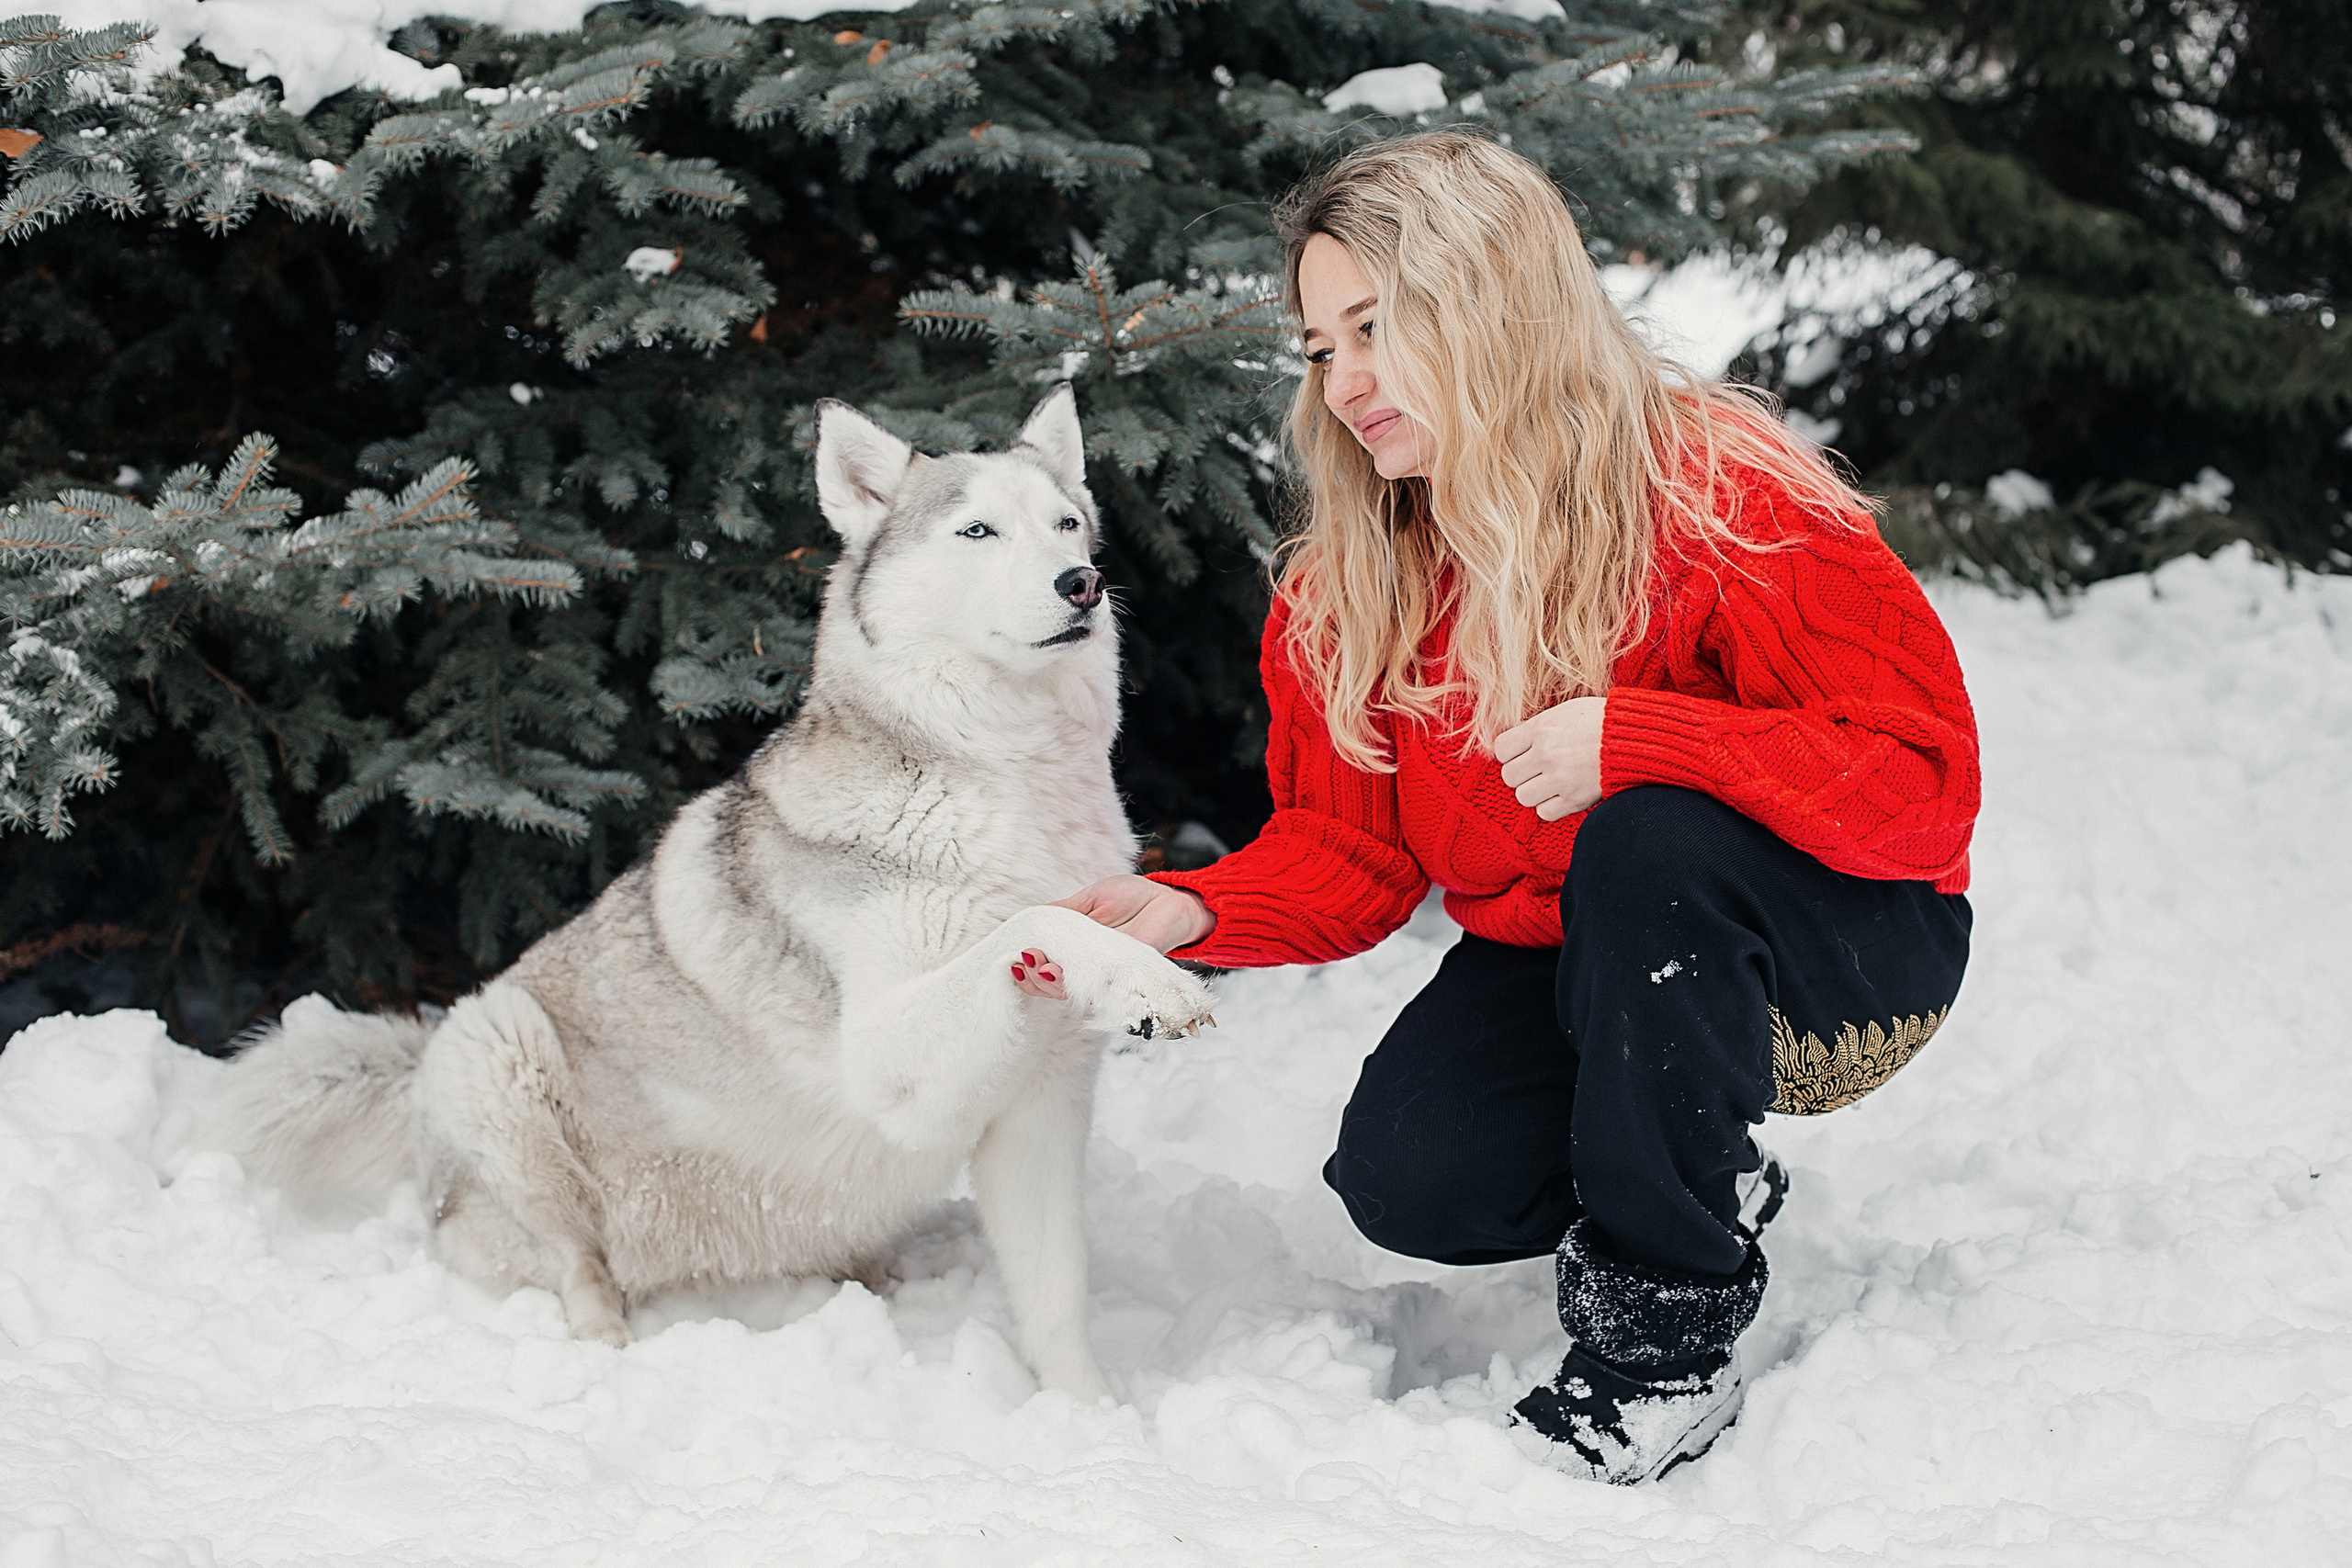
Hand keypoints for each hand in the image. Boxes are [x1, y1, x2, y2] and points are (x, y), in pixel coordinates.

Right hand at [1010, 875, 1213, 999]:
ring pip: (1069, 993)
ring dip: (1049, 983)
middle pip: (1048, 986)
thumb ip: (1062, 912)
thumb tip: (1028, 921)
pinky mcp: (1125, 980)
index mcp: (1073, 951)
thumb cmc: (1130, 898)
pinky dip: (1081, 986)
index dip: (1023, 966)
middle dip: (1032, 977)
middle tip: (1025, 961)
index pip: (1040, 966)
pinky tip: (1063, 974)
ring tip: (1040, 967)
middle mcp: (1085, 970)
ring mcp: (1104, 978)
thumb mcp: (1089, 899)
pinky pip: (1100, 991)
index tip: (1012, 954)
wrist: (1168, 901)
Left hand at [1494, 695, 1605, 821]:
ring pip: (1523, 796)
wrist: (1638, 738)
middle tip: (1539, 769)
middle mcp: (1547, 754)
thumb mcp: (1566, 712)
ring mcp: (1560, 778)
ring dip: (1535, 792)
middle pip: (1509, 776)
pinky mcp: (1575, 799)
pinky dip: (1551, 807)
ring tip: (1551, 782)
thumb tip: (1516, 744)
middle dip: (1522, 774)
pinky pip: (1544, 813)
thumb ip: (1538, 728)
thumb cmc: (1602, 721)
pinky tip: (1563, 794)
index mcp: (1542, 728)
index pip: (1501, 749)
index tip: (1523, 753)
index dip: (1510, 753)